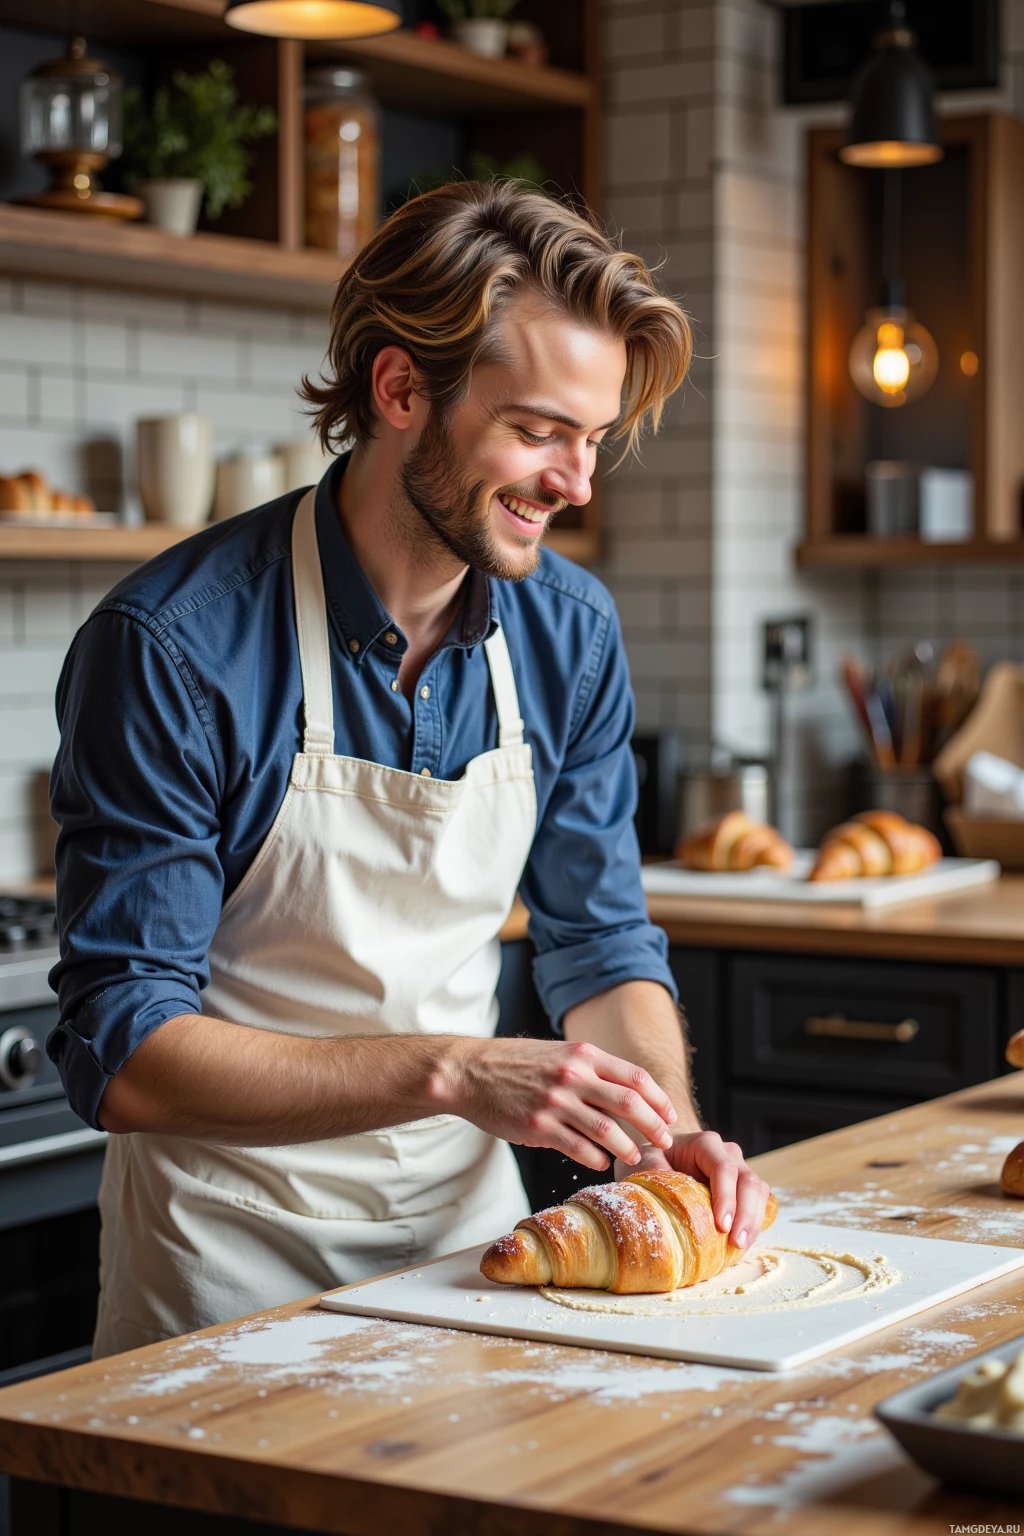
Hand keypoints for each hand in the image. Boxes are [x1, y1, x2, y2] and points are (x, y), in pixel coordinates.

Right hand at [441, 1037, 677, 1170]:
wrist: (469, 1072)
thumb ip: (590, 1068)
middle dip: (653, 1126)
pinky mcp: (538, 1127)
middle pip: (629, 1103)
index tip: (670, 1116)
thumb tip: (625, 1092)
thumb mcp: (557, 1053)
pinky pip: (579, 1149)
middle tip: (665, 1142)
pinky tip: (601, 1162)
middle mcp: (573, 1075)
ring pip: (607, 1130)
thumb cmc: (514, 1063)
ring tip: (635, 1157)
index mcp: (582, 1054)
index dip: (659, 1099)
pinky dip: (596, 1158)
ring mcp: (556, 1102)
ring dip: (627, 1147)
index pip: (635, 1077)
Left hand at [614, 1130, 771, 1249]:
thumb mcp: (643, 1160)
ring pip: (759, 1193)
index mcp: (705, 1144)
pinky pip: (759, 1204)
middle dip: (746, 1214)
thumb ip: (650, 1170)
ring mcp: (739, 1171)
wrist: (660, 1158)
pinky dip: (755, 1224)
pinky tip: (743, 1244)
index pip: (724, 1167)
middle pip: (749, 1181)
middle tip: (736, 1242)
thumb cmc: (653, 1159)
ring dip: (753, 1222)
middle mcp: (728, 1154)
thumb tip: (658, 1193)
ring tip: (740, 1248)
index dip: (726, 1196)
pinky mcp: (742, 1191)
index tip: (722, 1224)